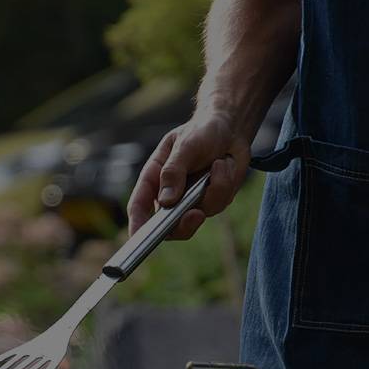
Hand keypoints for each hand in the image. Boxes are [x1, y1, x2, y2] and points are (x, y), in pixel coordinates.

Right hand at [127, 112, 251, 239]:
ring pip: (200, 214)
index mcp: (155, 178)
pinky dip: (227, 185)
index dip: (137, 225)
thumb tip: (166, 200)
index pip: (139, 206)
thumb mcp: (185, 145)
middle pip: (169, 225)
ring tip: (221, 163)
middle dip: (184, 224)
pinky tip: (227, 165)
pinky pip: (219, 204)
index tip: (138, 238)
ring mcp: (191, 199)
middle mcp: (170, 193)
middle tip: (196, 214)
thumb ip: (174, 171)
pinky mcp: (212, 200)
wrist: (231, 129)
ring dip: (215, 189)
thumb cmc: (201, 131)